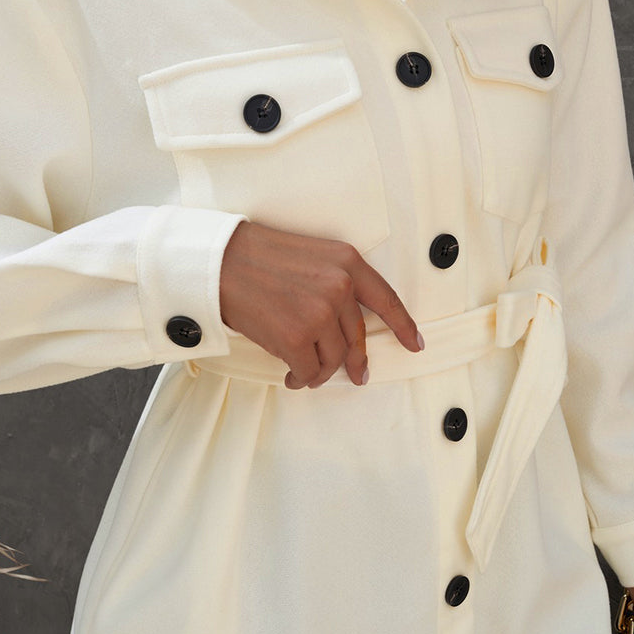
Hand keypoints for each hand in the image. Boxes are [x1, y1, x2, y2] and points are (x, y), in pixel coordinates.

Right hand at [218, 220, 423, 388]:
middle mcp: (339, 286)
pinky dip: (301, 378)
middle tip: (356, 375)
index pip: (387, 299)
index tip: (414, 344)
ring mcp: (319, 313)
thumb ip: (335, 282)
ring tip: (305, 372)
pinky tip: (291, 375)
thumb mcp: (310, 256)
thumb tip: (346, 325)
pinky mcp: (296, 338)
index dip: (404, 326)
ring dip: (322, 371)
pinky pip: (309, 370)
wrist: (218, 261)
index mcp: (347, 262)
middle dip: (355, 361)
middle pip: (356, 337)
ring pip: (334, 358)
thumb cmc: (257, 258)